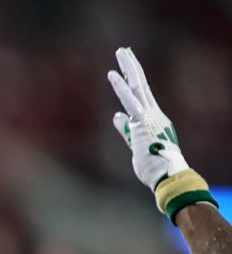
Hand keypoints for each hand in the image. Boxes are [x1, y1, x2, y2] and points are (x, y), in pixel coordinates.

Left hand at [107, 47, 215, 221]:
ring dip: (128, 68)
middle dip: (131, 67)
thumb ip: (126, 130)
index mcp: (152, 121)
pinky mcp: (142, 121)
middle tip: (123, 52)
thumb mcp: (135, 146)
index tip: (123, 70)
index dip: (130, 82)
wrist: (166, 175)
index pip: (140, 97)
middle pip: (141, 85)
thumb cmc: (153, 167)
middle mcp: (153, 114)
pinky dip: (120, 86)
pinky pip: (130, 100)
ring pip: (137, 86)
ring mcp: (149, 116)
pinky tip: (113, 74)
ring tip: (120, 52)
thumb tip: (116, 116)